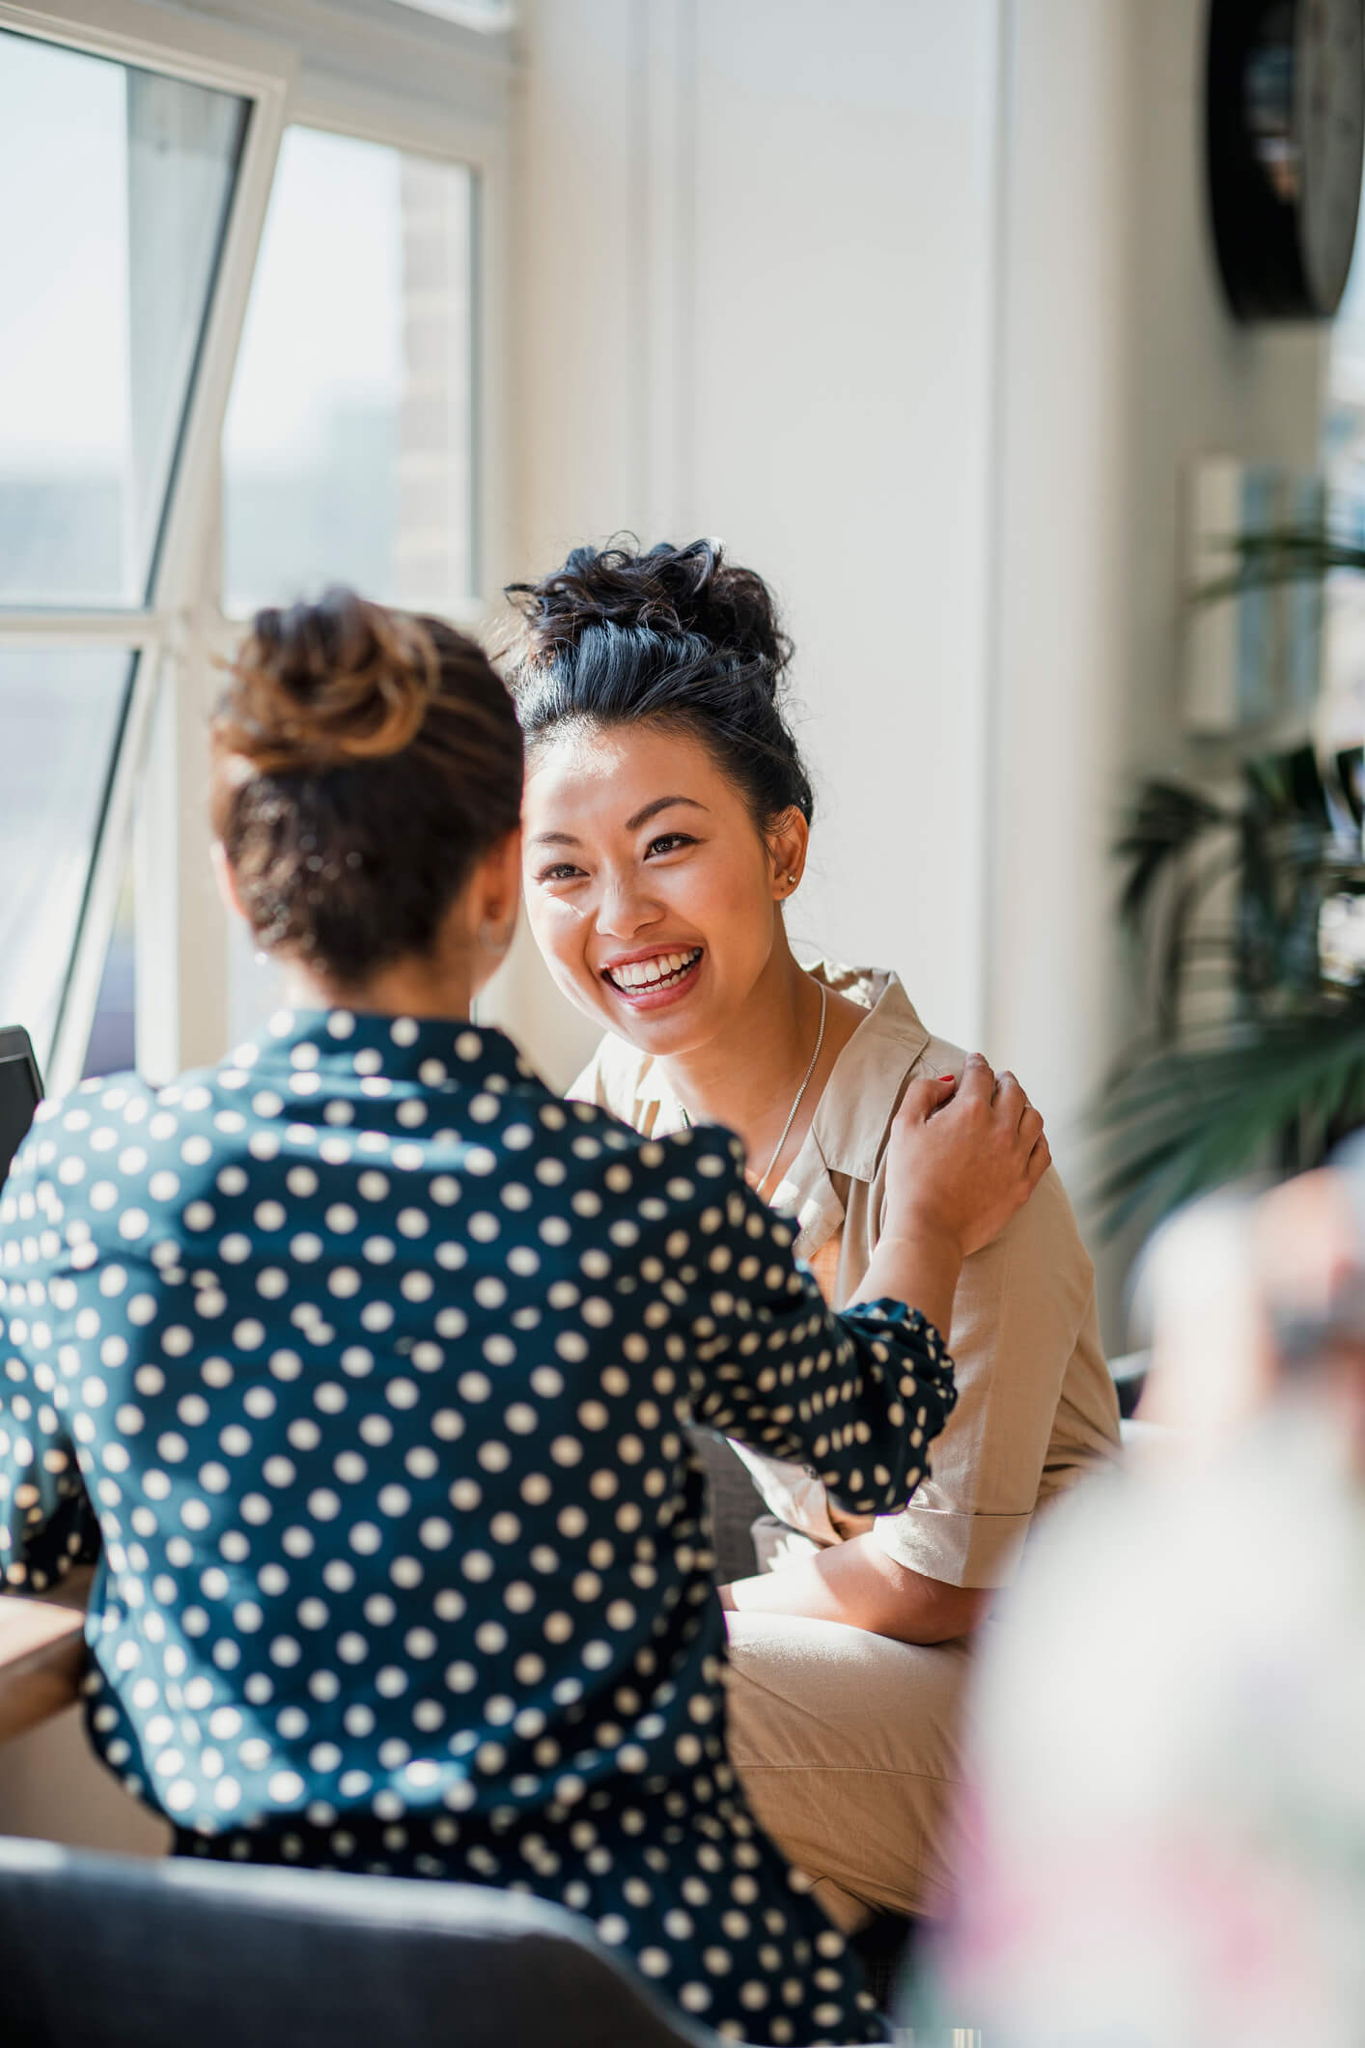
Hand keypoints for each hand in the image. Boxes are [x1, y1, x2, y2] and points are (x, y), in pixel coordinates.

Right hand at [883, 1053, 1048, 1259]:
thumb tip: (948, 1081)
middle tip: (999, 1079)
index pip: (981, 1074)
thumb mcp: (903, 1126)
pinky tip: (1029, 1137)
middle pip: (1013, 1091)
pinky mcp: (1024, 1183)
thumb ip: (923, 1092)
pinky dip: (1038, 1137)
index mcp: (970, 1110)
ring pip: (1034, 1118)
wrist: (929, 1230)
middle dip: (1004, 1079)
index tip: (974, 1060)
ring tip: (1016, 1105)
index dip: (976, 1062)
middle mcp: (1001, 1128)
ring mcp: (1017, 1157)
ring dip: (1024, 1105)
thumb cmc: (911, 1179)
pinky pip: (1043, 1151)